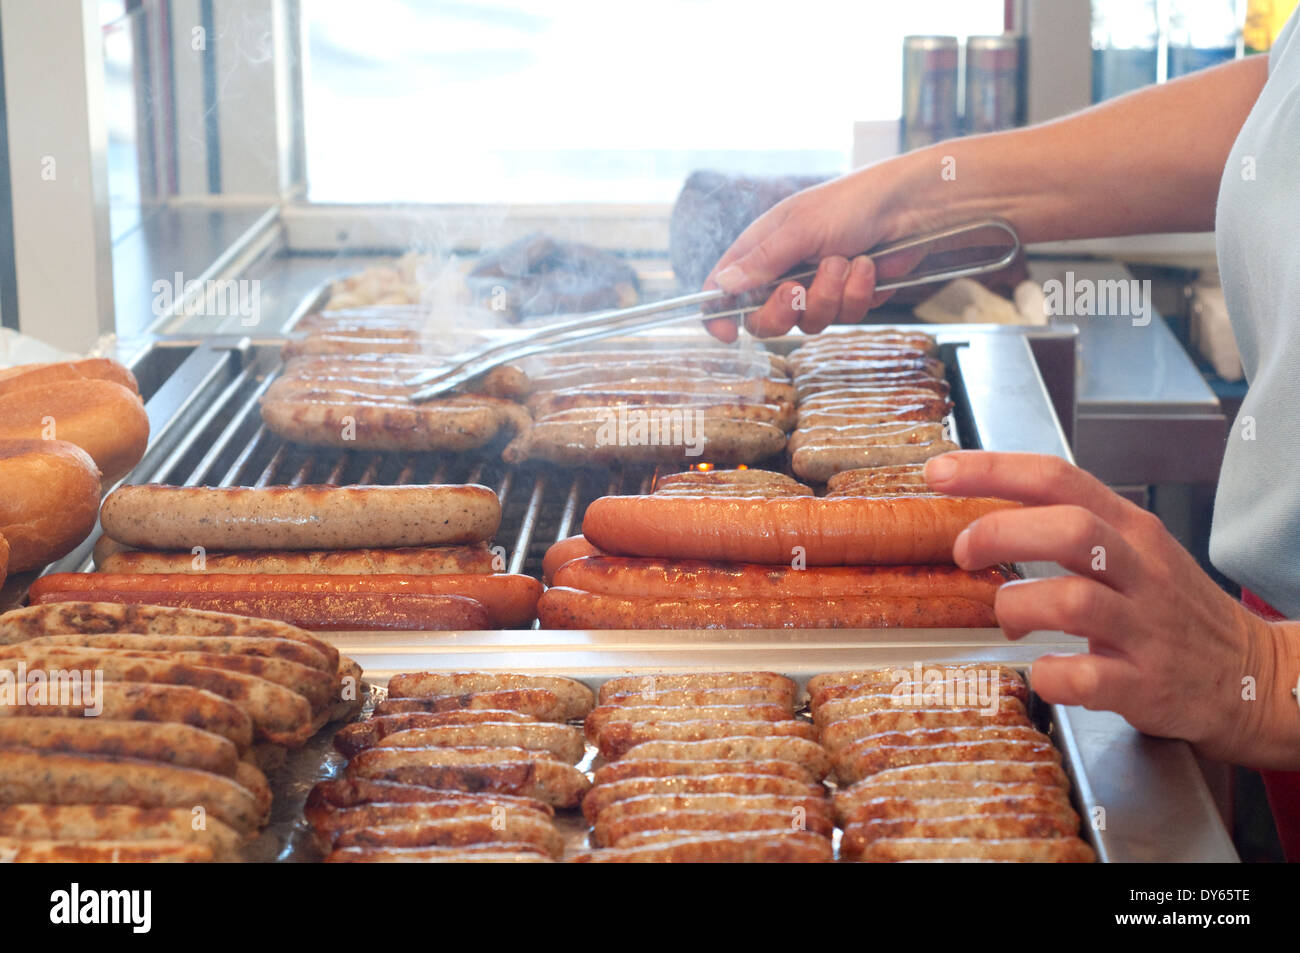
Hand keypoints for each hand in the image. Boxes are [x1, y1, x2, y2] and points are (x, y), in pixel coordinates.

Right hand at [701, 169, 931, 340]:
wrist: (910, 207)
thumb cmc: (851, 203)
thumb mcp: (800, 228)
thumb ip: (761, 262)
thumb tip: (721, 286)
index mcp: (761, 250)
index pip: (723, 290)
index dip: (718, 315)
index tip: (726, 333)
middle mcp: (783, 272)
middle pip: (764, 320)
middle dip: (785, 309)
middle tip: (798, 289)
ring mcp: (816, 289)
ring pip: (808, 323)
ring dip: (830, 295)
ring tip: (846, 261)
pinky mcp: (848, 300)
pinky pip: (843, 317)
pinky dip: (858, 294)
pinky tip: (869, 267)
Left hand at [924, 450, 1298, 768]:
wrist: (1250, 676)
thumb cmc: (1168, 609)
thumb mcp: (1129, 551)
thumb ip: (1064, 527)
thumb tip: (978, 513)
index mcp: (1128, 528)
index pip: (1057, 478)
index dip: (990, 470)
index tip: (938, 472)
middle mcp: (1141, 569)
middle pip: (1068, 528)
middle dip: (999, 533)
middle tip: (965, 553)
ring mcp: (1146, 627)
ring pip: (1074, 601)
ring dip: (1018, 607)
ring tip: (1009, 617)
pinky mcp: (1147, 684)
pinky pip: (1087, 677)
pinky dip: (1050, 675)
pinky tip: (1044, 671)